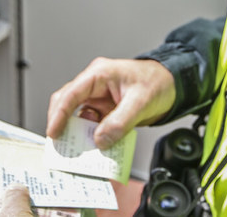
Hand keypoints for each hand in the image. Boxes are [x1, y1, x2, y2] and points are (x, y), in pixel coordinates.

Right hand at [47, 57, 175, 148]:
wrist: (172, 84)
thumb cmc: (157, 82)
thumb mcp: (140, 102)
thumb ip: (120, 122)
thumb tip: (100, 140)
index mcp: (99, 74)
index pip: (71, 93)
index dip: (59, 114)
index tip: (53, 133)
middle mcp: (95, 84)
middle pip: (67, 103)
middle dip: (62, 125)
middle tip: (61, 145)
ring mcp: (99, 97)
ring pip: (79, 117)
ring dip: (79, 133)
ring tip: (80, 151)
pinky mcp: (105, 110)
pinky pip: (93, 125)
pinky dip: (93, 137)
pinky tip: (97, 148)